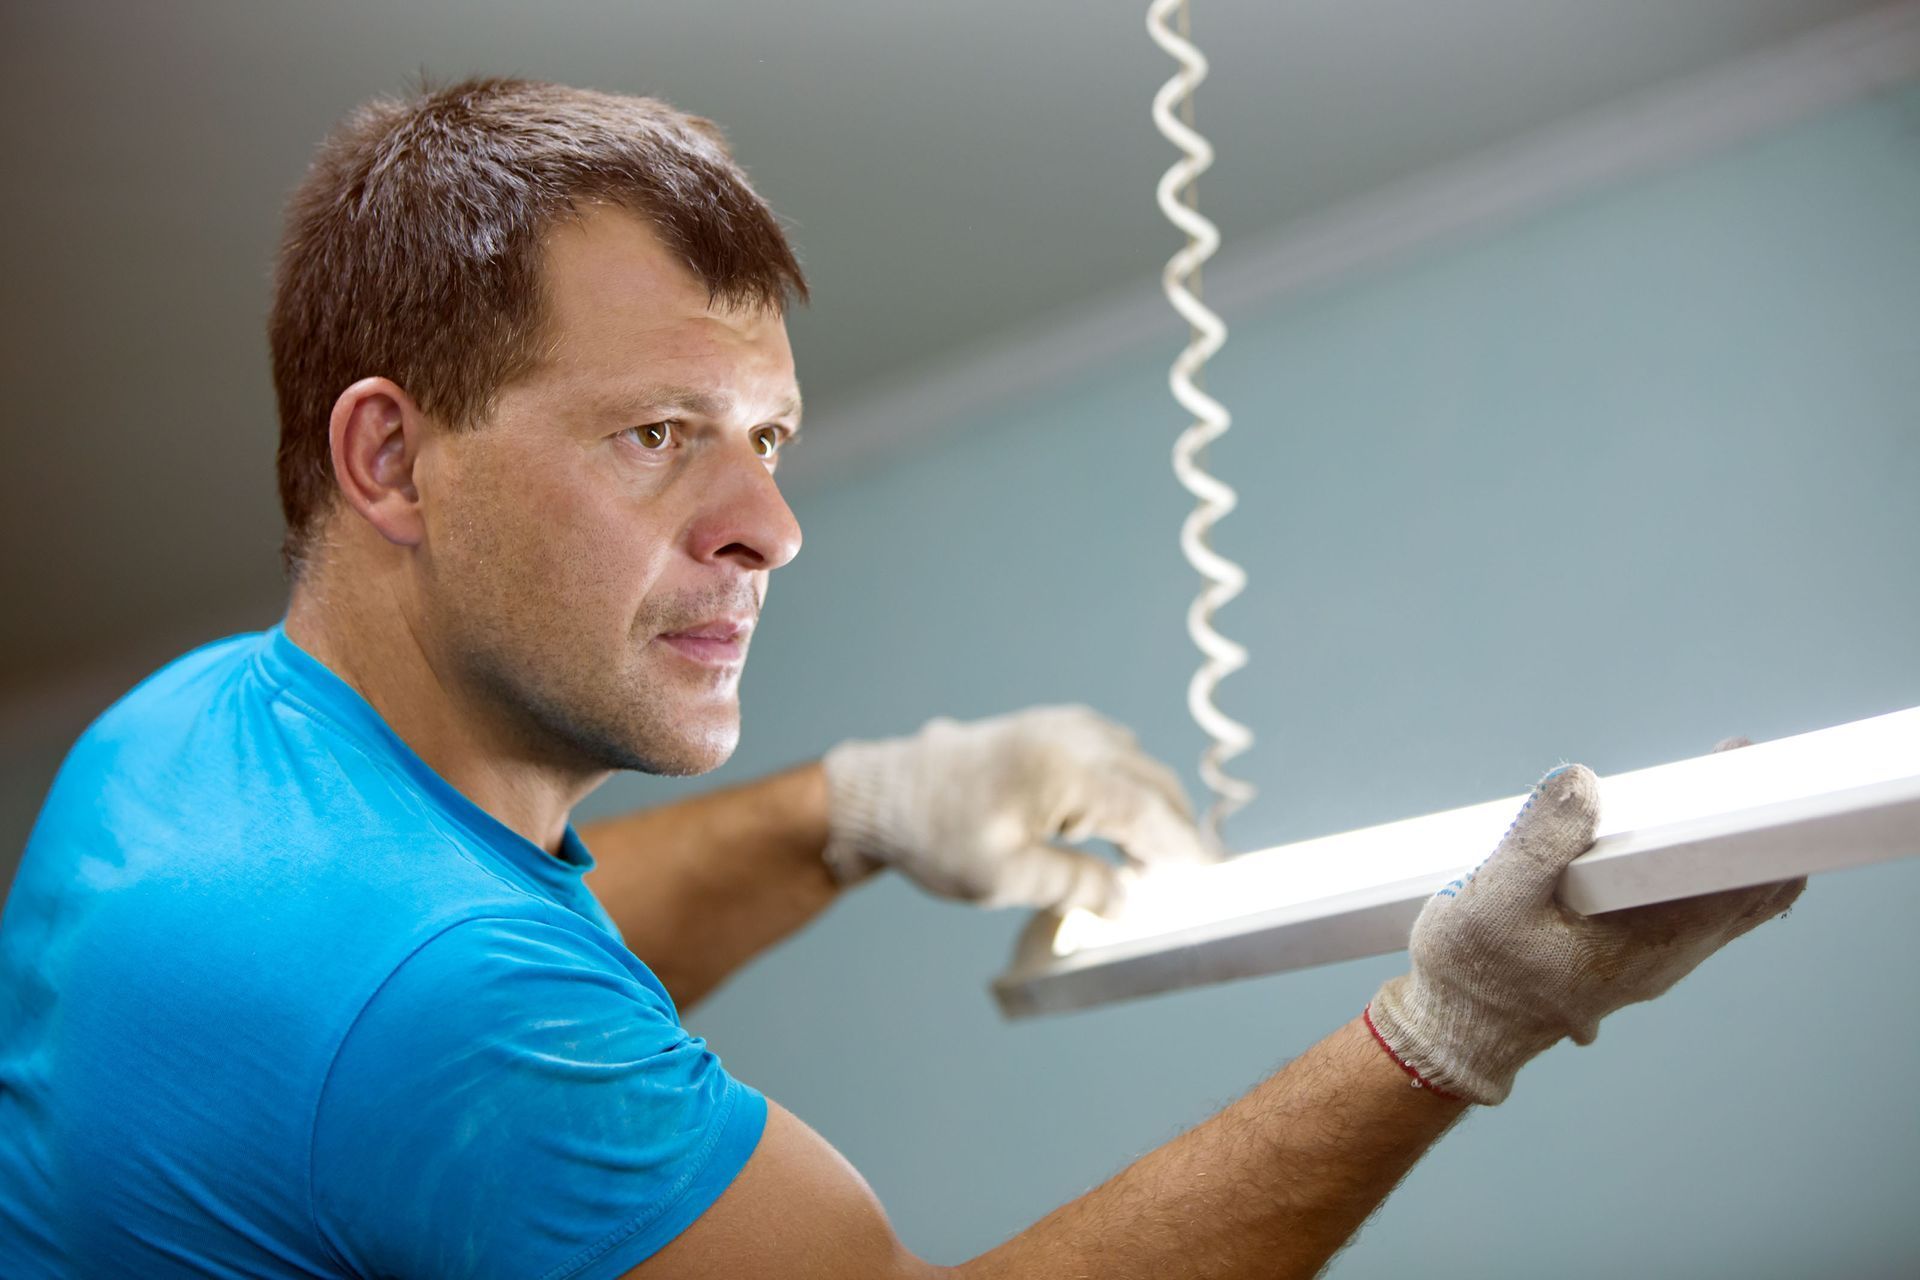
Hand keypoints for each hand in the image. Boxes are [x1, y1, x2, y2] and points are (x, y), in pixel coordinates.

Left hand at [820, 705, 1213, 914]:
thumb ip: (1076, 886)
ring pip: (1135, 767)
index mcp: (1071, 769)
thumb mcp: (1006, 877)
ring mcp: (1062, 726)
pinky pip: (1110, 755)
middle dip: (1176, 831)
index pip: (1152, 813)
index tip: (1211, 880)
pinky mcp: (1047, 730)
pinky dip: (1127, 788)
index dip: (1185, 851)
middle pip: (1154, 784)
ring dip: (1152, 808)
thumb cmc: (938, 833)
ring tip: (1151, 861)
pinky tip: (1116, 822)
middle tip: (1186, 880)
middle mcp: (1075, 737)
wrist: (885, 794)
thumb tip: (1126, 899)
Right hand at [1366, 741, 1805, 1104]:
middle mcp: (1670, 956)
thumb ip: (1540, 839)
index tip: (1739, 769)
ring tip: (1701, 789)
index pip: (1736, 882)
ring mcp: (1659, 958)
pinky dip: (1695, 865)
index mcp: (1652, 944)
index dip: (1751, 825)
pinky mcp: (1639, 953)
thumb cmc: (1475, 972)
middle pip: (1750, 887)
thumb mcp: (1492, 900)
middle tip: (1724, 766)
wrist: (1458, 1032)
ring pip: (1726, 898)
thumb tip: (1581, 782)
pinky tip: (1664, 835)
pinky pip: (1694, 904)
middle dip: (1749, 827)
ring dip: (1723, 845)